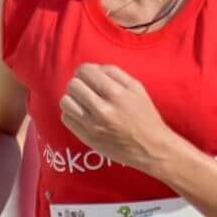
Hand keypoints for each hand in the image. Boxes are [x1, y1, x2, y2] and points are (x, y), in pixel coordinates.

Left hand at [59, 64, 179, 176]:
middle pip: (73, 85)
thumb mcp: (136, 88)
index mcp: (117, 93)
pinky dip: (72, 114)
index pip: (84, 71)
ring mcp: (93, 126)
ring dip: (73, 99)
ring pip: (65, 101)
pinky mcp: (88, 138)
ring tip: (84, 103)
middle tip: (88, 91)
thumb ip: (113, 73)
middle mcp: (103, 109)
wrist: (151, 148)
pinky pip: (66, 118)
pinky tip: (84, 115)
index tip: (90, 77)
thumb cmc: (145, 115)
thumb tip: (92, 68)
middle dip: (79, 84)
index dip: (84, 71)